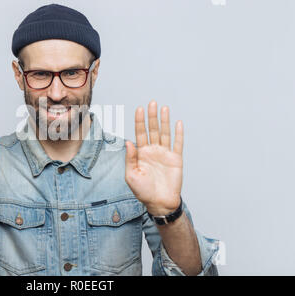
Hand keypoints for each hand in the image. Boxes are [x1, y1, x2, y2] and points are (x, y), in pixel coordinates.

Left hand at [125, 100, 182, 215]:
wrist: (159, 203)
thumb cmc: (143, 191)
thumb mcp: (131, 175)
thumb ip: (130, 158)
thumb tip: (128, 142)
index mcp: (141, 153)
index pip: (140, 133)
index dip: (139, 121)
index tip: (139, 109)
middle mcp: (153, 151)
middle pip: (153, 130)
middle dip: (152, 117)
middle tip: (152, 103)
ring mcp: (165, 154)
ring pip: (165, 133)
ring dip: (164, 121)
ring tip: (163, 108)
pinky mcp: (176, 159)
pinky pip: (178, 144)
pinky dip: (178, 134)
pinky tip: (178, 123)